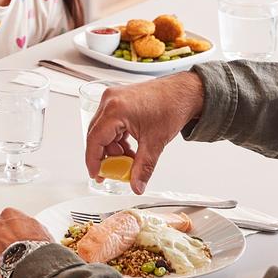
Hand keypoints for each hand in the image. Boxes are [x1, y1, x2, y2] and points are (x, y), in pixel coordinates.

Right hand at [84, 72, 204, 193]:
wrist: (184, 92)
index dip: (93, 160)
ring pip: (103, 130)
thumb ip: (143, 167)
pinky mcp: (118, 101)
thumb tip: (136, 185)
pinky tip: (129, 148)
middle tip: (112, 172)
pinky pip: (110, 124)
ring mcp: (113, 99)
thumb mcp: (155, 142)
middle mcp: (110, 101)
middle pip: (96, 135)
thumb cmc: (172, 106)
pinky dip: (117, 138)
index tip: (96, 174)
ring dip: (113, 148)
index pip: (94, 139)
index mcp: (115, 109)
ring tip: (128, 159)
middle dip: (104, 156)